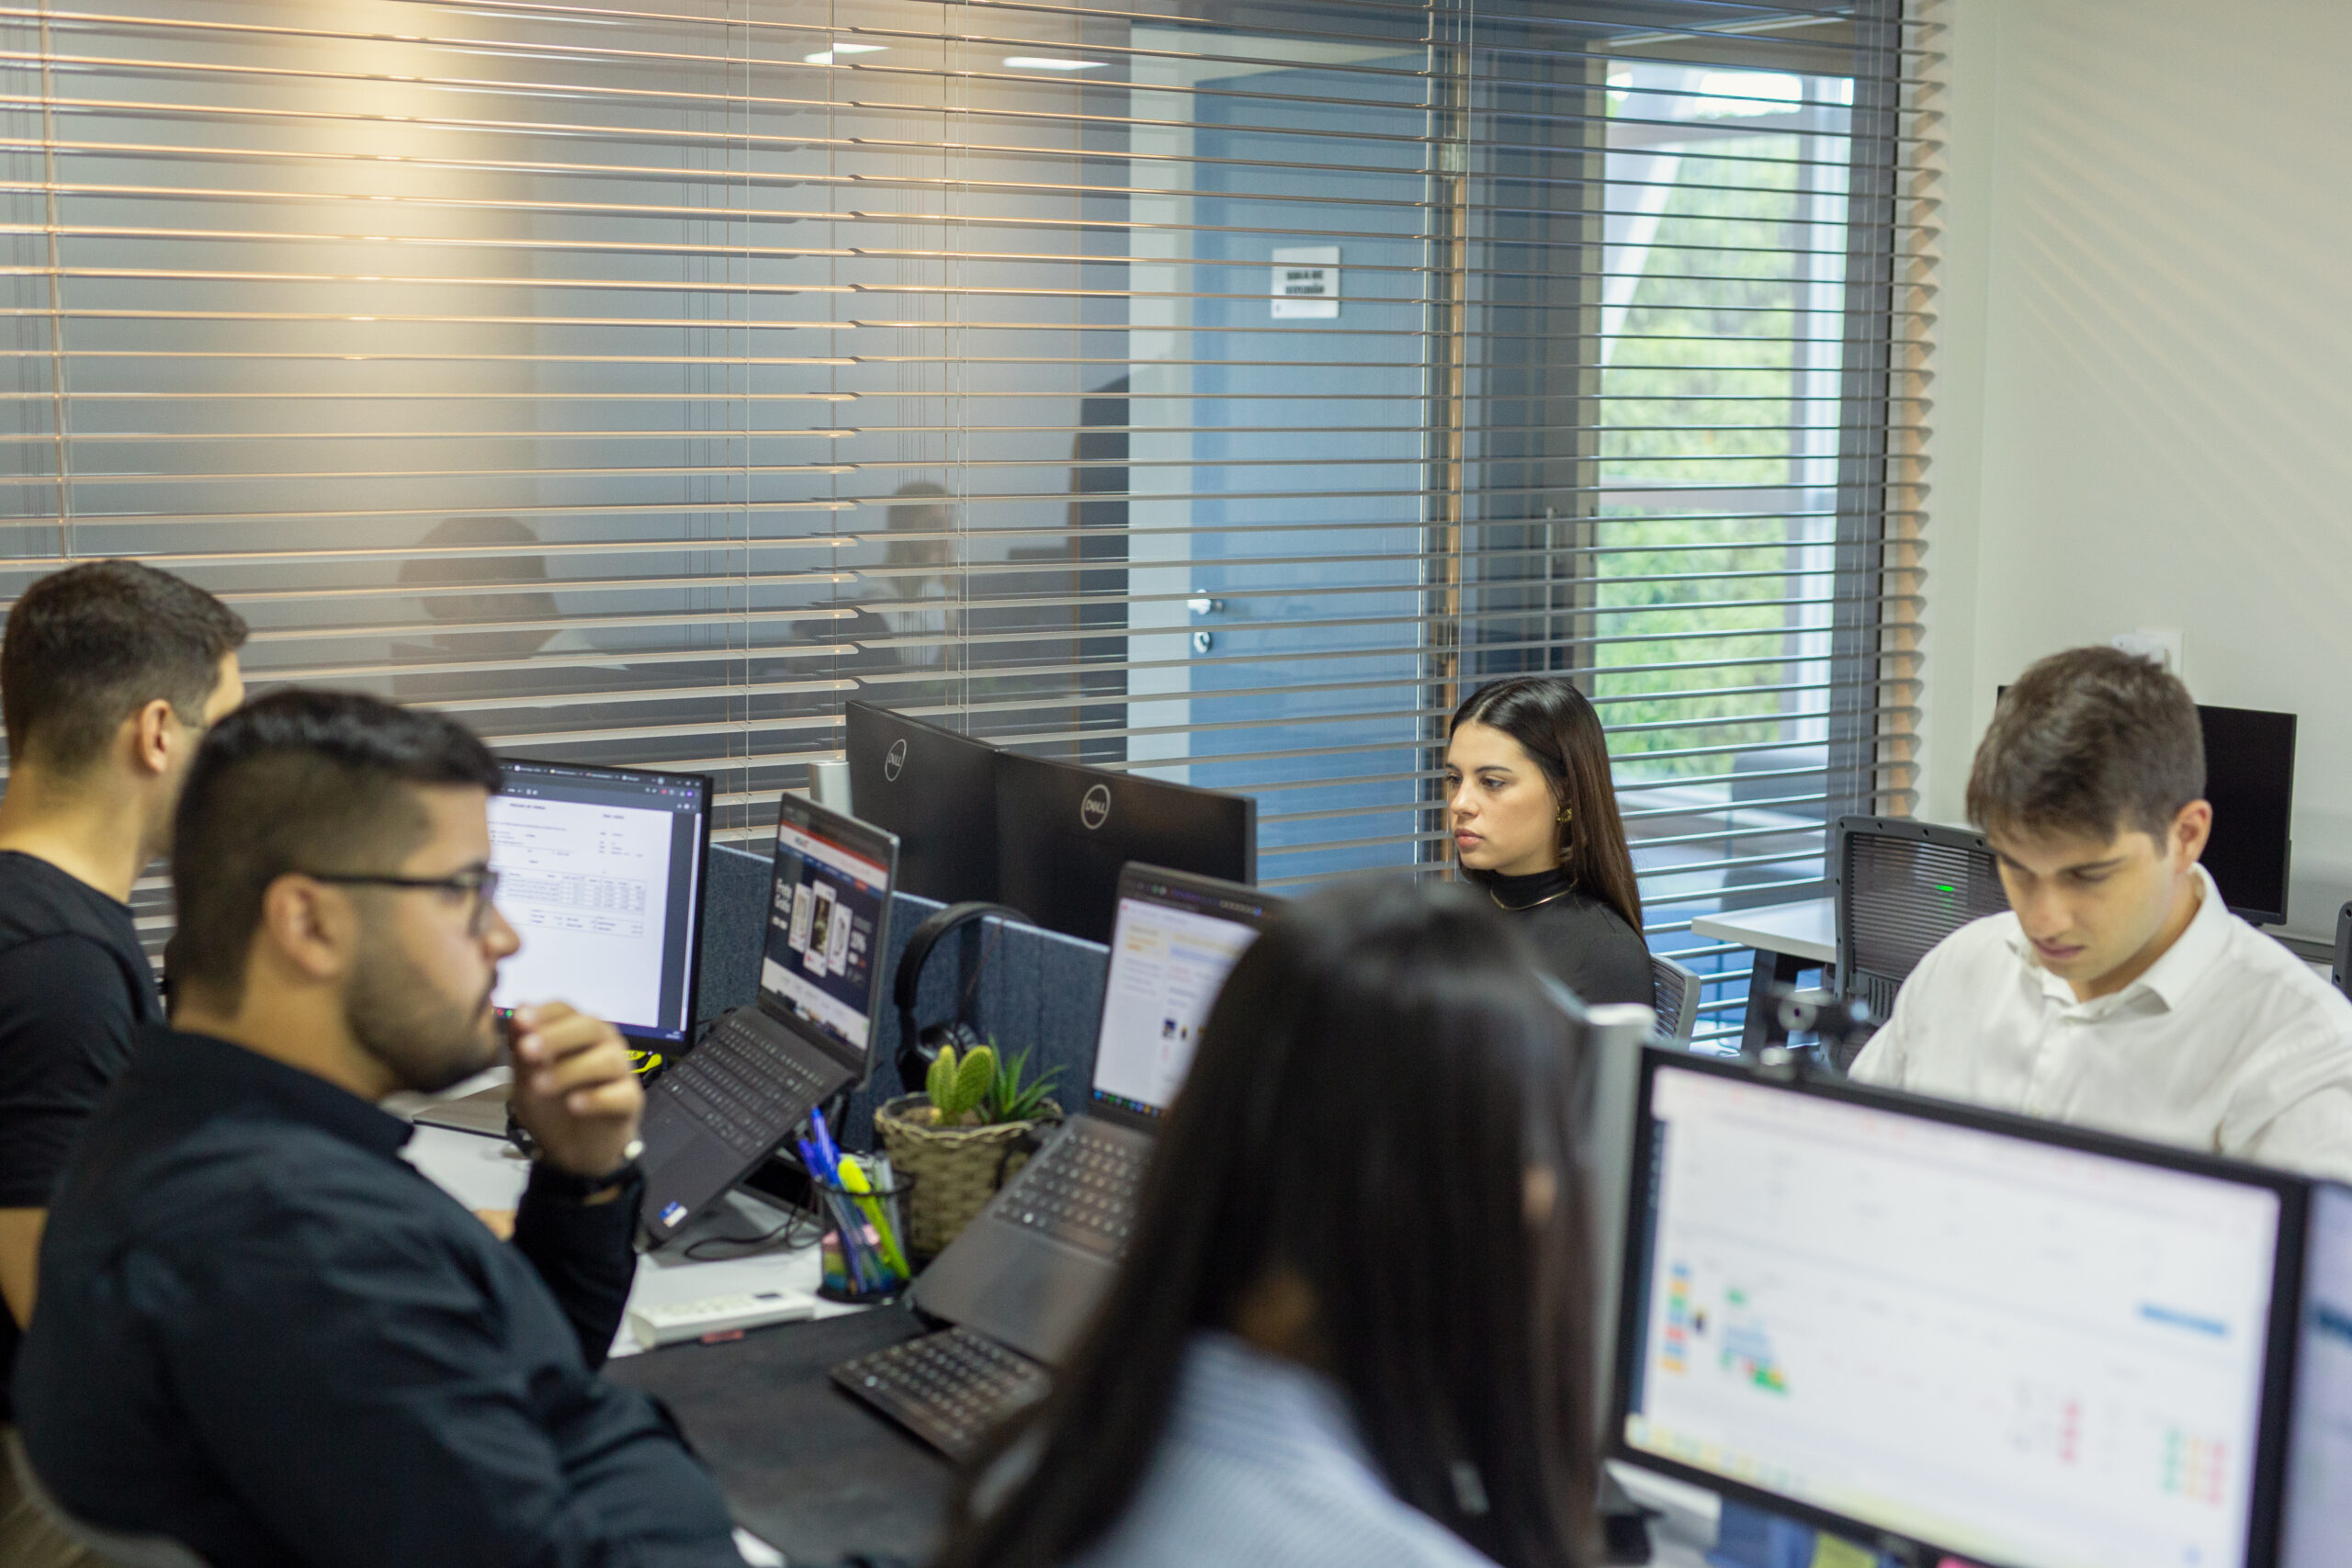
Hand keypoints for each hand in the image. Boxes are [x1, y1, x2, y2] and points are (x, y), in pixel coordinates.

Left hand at [506, 1002, 643, 1179]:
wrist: (573, 1150)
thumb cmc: (552, 1107)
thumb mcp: (526, 1078)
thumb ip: (522, 1048)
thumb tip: (518, 1010)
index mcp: (575, 1033)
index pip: (565, 1011)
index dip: (543, 1014)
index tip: (520, 1021)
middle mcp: (603, 1044)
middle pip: (589, 1027)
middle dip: (556, 1037)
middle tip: (527, 1050)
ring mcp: (620, 1071)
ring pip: (607, 1060)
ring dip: (570, 1070)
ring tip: (541, 1086)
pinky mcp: (630, 1100)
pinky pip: (620, 1094)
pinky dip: (596, 1098)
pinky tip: (573, 1104)